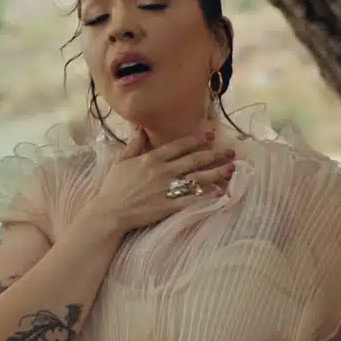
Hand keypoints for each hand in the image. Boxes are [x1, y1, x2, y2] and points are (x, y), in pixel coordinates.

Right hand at [92, 125, 235, 232]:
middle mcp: (162, 171)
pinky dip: (207, 197)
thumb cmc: (114, 187)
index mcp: (151, 159)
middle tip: (230, 150)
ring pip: (197, 178)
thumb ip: (134, 144)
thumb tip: (140, 127)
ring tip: (232, 168)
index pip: (178, 146)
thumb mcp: (121, 161)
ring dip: (216, 172)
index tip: (211, 135)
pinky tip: (221, 193)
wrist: (109, 212)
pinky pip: (192, 200)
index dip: (196, 140)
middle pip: (193, 160)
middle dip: (214, 154)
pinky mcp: (168, 207)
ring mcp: (166, 189)